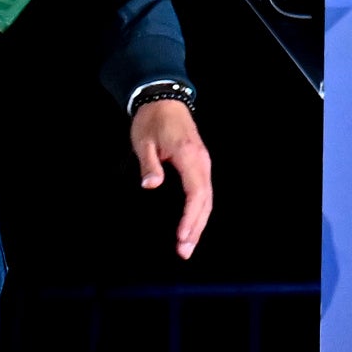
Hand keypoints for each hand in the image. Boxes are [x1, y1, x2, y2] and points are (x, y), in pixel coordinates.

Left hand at [135, 97, 213, 257]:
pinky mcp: (199, 165)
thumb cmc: (152, 120)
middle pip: (205, 202)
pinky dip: (199, 212)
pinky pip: (203, 193)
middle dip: (196, 228)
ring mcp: (203, 164)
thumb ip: (149, 165)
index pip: (195, 193)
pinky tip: (192, 225)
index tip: (181, 236)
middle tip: (184, 252)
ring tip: (188, 245)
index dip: (190, 217)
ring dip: (199, 223)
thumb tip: (151, 185)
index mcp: (189, 156)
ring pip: (207, 199)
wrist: (164, 100)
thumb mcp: (144, 141)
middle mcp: (201, 162)